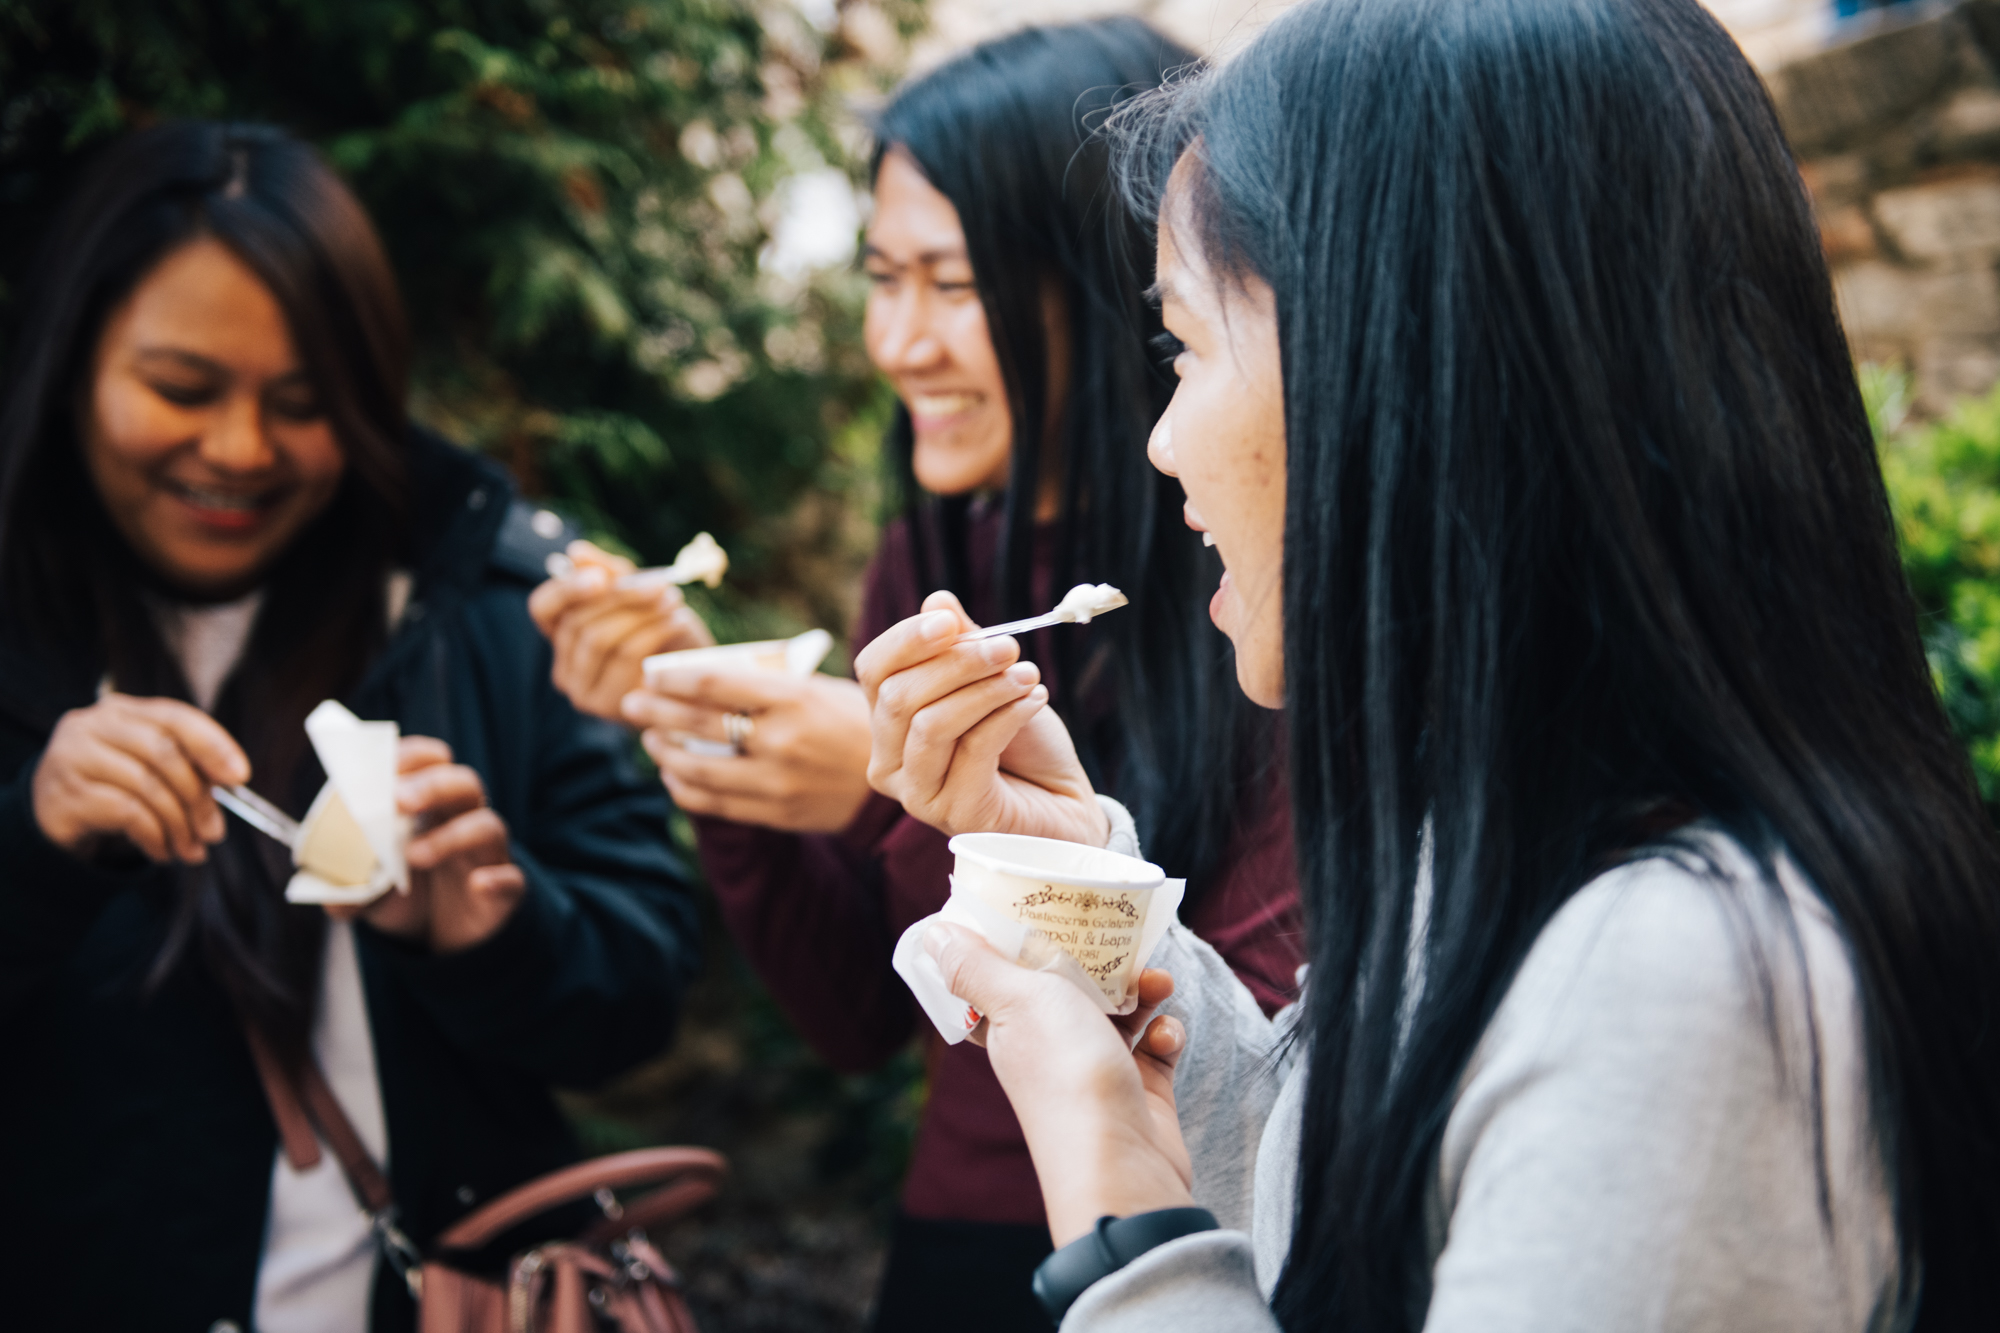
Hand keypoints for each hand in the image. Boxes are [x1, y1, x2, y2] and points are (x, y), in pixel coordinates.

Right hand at [32, 693, 249, 863]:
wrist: (49, 817)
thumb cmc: (110, 788)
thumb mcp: (148, 768)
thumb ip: (185, 765)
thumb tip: (233, 781)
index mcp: (121, 711)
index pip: (176, 717)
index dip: (213, 744)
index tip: (241, 777)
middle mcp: (91, 726)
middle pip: (164, 753)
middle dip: (199, 798)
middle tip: (215, 832)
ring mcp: (72, 758)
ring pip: (147, 786)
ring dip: (179, 825)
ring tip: (191, 850)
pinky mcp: (64, 795)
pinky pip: (127, 814)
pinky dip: (155, 836)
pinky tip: (162, 852)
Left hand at [327, 737, 524, 952]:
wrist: (440, 942)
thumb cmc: (408, 898)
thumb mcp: (369, 891)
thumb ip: (346, 888)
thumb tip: (327, 891)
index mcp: (431, 808)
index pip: (432, 763)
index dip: (414, 756)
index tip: (387, 764)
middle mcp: (464, 822)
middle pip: (464, 784)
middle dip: (433, 785)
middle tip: (399, 799)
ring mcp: (488, 856)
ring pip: (488, 827)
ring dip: (452, 836)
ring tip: (414, 857)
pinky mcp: (505, 893)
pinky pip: (512, 879)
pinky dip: (498, 879)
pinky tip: (479, 884)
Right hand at [528, 539, 714, 720]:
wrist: (700, 679)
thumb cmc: (667, 634)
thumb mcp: (640, 596)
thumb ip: (609, 573)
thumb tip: (575, 552)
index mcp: (563, 638)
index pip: (543, 608)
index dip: (566, 589)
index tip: (601, 576)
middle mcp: (564, 669)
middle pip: (578, 622)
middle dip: (622, 597)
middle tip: (660, 584)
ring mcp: (583, 691)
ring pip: (599, 639)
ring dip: (641, 613)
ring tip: (673, 600)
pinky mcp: (608, 705)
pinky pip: (625, 657)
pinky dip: (655, 632)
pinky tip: (678, 621)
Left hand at [625, 669, 874, 832]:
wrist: (898, 778)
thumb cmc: (853, 720)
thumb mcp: (819, 688)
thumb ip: (769, 684)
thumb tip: (703, 675)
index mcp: (793, 698)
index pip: (714, 683)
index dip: (673, 678)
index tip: (650, 672)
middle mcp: (781, 740)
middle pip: (698, 725)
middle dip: (655, 712)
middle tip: (632, 703)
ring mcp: (778, 780)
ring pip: (698, 769)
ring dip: (664, 752)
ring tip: (649, 740)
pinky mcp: (777, 812)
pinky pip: (714, 802)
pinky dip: (685, 788)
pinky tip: (673, 775)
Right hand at [855, 590, 1109, 845]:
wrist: (1064, 802)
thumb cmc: (1023, 744)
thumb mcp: (992, 681)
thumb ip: (964, 644)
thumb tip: (939, 601)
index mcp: (888, 724)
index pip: (873, 671)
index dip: (906, 640)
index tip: (951, 621)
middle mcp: (890, 763)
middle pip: (898, 697)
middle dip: (956, 662)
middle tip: (1010, 647)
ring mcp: (918, 795)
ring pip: (931, 725)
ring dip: (986, 690)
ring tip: (1029, 676)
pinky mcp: (956, 815)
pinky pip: (973, 752)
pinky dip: (1008, 716)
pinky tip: (1036, 701)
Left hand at [926, 923, 1193, 1244]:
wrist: (1122, 1163)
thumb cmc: (1066, 1075)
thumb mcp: (1017, 1001)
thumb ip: (977, 965)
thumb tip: (931, 935)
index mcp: (1009, 1025)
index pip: (1006, 975)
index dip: (1023, 942)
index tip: (1047, 909)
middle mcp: (1048, 1047)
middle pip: (1071, 988)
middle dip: (1102, 960)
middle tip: (1124, 942)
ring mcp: (1095, 1069)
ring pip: (1120, 1012)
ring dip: (1143, 992)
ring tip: (1157, 984)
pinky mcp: (1138, 1088)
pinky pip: (1153, 1047)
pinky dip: (1165, 1034)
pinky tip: (1167, 1034)